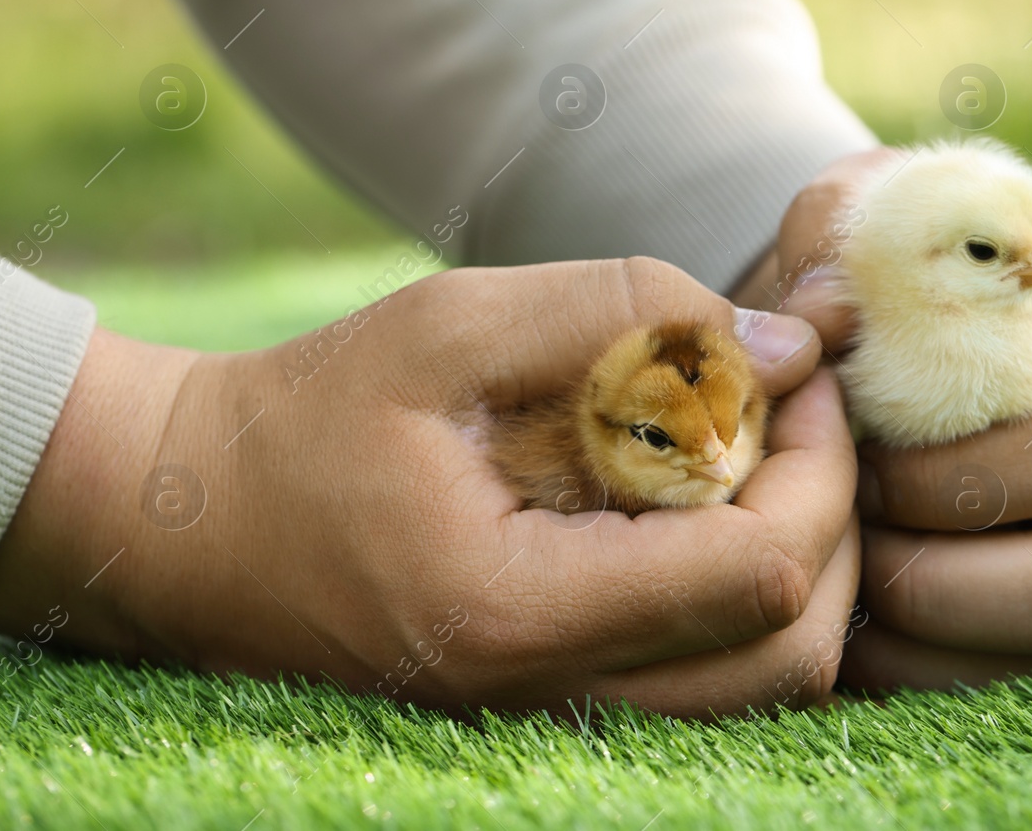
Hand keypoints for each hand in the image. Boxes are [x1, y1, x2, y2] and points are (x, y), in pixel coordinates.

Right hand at [0, 258, 860, 715]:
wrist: (198, 524)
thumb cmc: (312, 418)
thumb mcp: (452, 325)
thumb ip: (622, 314)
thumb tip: (785, 350)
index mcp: (520, 612)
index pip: (760, 574)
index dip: (817, 463)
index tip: (796, 372)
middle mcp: (552, 697)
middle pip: (795, 648)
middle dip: (832, 513)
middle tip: (794, 407)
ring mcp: (561, 717)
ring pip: (771, 680)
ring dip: (804, 557)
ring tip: (759, 448)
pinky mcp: (563, 704)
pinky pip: (717, 678)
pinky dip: (752, 590)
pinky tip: (714, 501)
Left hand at [757, 149, 1031, 689]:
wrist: (883, 367)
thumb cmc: (883, 299)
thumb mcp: (861, 230)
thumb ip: (842, 239)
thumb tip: (827, 308)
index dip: (953, 469)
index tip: (854, 452)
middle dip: (936, 568)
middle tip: (845, 525)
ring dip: (916, 626)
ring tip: (838, 566)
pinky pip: (994, 696)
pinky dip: (904, 669)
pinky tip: (846, 610)